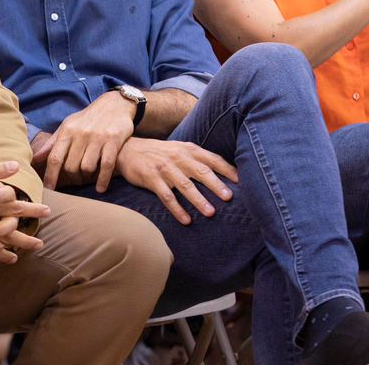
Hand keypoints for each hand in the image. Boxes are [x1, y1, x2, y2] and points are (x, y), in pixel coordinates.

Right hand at [0, 155, 49, 265]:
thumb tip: (15, 166)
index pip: (14, 206)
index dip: (32, 209)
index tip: (47, 210)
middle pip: (11, 230)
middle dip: (29, 235)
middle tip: (42, 240)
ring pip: (1, 244)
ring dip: (18, 247)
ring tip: (33, 249)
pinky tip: (10, 257)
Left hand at [32, 92, 135, 191]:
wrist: (115, 105)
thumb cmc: (87, 118)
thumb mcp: (67, 126)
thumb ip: (51, 143)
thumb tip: (34, 159)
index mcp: (67, 131)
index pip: (54, 157)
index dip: (50, 175)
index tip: (47, 189)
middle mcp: (81, 135)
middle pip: (71, 166)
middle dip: (72, 177)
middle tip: (75, 179)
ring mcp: (98, 138)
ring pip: (87, 167)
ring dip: (86, 178)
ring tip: (87, 178)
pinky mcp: (113, 141)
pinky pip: (106, 166)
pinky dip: (102, 180)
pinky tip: (100, 188)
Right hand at [115, 138, 237, 224]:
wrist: (127, 150)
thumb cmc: (159, 153)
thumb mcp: (179, 149)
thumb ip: (197, 158)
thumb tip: (224, 173)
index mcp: (188, 149)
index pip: (212, 159)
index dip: (227, 170)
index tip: (241, 182)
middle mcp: (178, 157)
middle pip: (201, 171)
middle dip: (216, 185)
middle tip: (229, 198)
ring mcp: (164, 168)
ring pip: (185, 185)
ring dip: (198, 199)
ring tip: (210, 212)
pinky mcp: (151, 178)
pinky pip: (166, 196)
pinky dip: (177, 209)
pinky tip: (186, 220)